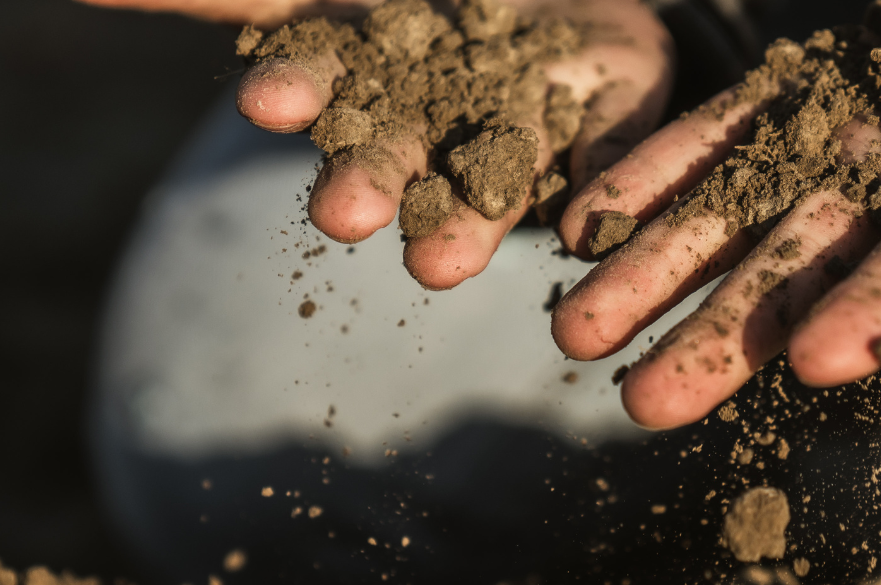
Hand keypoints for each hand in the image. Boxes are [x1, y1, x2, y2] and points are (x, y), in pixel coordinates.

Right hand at [85, 0, 672, 289]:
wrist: (553, 16)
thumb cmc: (419, 15)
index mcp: (367, 74)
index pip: (321, 80)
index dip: (300, 89)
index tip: (268, 101)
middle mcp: (438, 118)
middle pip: (400, 150)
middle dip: (370, 179)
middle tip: (346, 214)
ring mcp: (524, 127)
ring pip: (494, 174)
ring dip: (468, 222)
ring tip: (444, 264)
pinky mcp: (610, 127)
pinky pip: (612, 159)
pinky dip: (604, 191)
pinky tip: (591, 226)